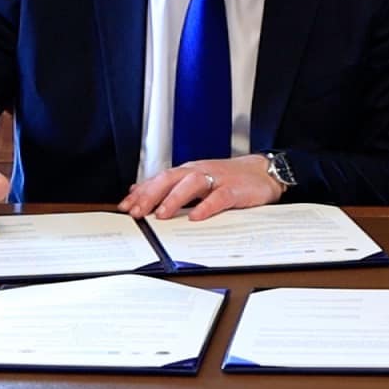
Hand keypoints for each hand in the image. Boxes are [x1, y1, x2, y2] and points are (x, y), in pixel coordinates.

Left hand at [119, 155, 285, 221]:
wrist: (263, 171)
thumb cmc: (229, 178)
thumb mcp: (196, 179)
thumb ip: (170, 185)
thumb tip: (139, 190)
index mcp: (189, 171)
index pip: (160, 179)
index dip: (142, 192)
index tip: (125, 207)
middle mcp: (200, 172)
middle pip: (170, 179)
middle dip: (151, 195)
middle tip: (137, 212)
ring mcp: (217, 179)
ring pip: (192, 184)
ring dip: (174, 199)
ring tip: (161, 214)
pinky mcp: (234, 190)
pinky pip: (219, 198)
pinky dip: (206, 207)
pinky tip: (196, 217)